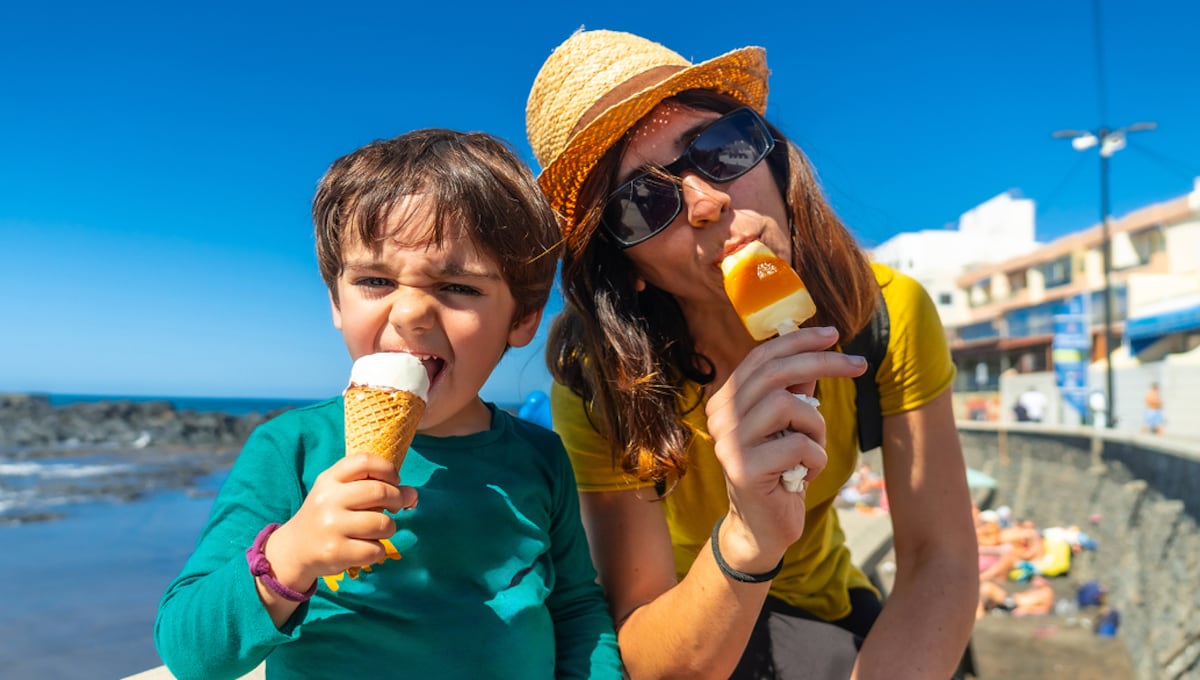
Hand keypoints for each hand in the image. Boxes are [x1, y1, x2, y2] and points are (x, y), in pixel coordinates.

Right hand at [265, 454, 417, 588]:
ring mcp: (331, 526)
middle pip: (380, 492)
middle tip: (396, 507)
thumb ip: (374, 486)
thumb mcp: (340, 493)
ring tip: (377, 531)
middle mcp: (328, 500)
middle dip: (397, 500)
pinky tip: (366, 548)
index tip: (395, 481)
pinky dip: (378, 550)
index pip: (364, 461)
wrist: (295, 549)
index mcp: (329, 479)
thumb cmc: (328, 516)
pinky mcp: (335, 552)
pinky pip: (375, 550)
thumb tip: (413, 494)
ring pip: (382, 524)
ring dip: (389, 528)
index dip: (388, 469)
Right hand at [705, 326, 866, 569]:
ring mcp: (729, 442)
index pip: (762, 357)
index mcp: (726, 400)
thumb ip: (792, 390)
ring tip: (813, 449)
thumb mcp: (787, 426)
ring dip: (816, 425)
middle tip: (859, 364)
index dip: (799, 341)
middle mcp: (720, 416)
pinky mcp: (745, 469)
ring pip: (788, 405)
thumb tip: (815, 350)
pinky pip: (799, 446)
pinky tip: (804, 476)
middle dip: (824, 363)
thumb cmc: (779, 472)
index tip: (834, 334)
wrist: (762, 528)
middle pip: (776, 372)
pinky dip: (816, 459)